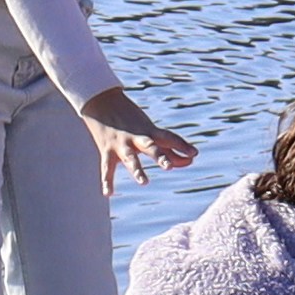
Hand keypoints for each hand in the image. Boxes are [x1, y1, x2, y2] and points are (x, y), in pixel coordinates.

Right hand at [79, 87, 194, 185]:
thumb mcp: (150, 131)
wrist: (101, 101)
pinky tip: (107, 194)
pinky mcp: (106, 150)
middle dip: (160, 156)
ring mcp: (121, 144)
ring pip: (130, 158)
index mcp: (149, 131)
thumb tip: (190, 160)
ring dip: (137, 169)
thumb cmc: (130, 119)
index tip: (194, 154)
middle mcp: (136, 137)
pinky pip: (106, 168)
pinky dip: (107, 181)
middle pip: (150, 147)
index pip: (168, 138)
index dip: (181, 145)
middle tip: (168, 167)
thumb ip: (169, 149)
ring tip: (144, 182)